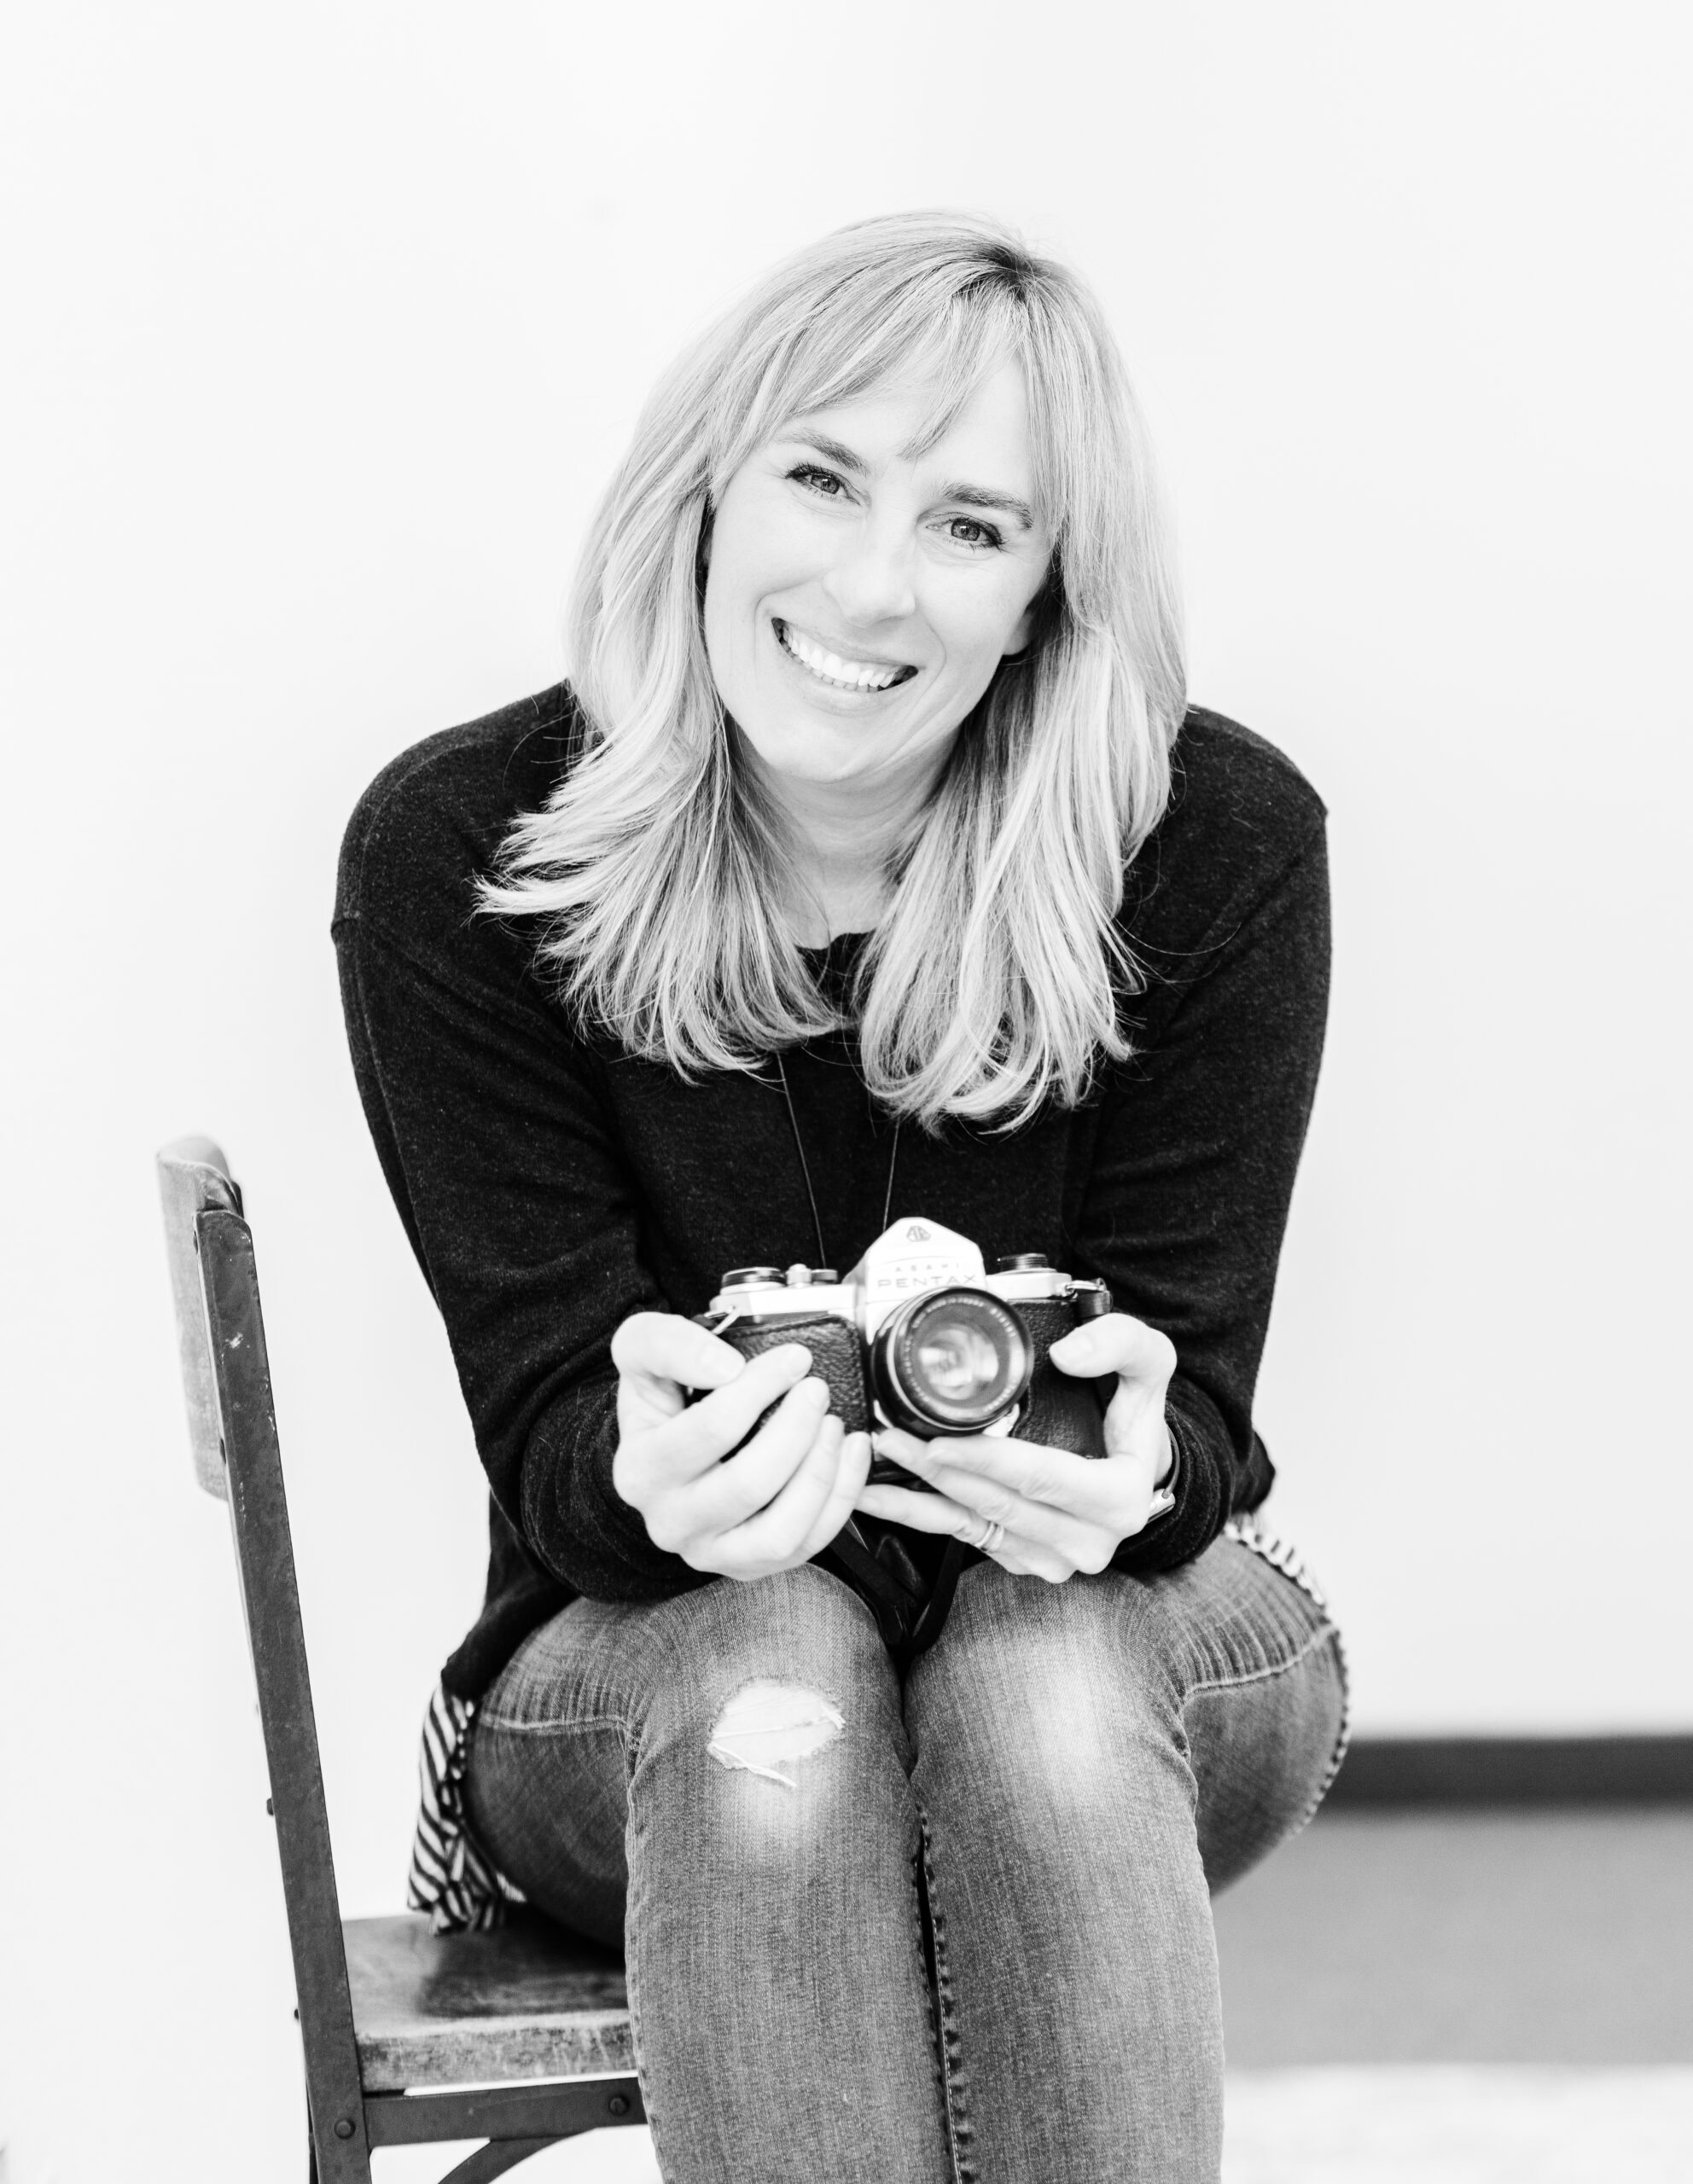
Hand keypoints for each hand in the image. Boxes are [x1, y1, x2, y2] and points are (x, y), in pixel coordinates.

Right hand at [610, 1311, 871, 1581]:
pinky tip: (851, 1453)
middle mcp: (670, 1522)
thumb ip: (668, 1346)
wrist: (662, 1451)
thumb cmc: (662, 1397)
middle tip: (817, 1389)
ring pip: (779, 1532)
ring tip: (835, 1425)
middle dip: (796, 1431)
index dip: (762, 1388)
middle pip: (748, 1485)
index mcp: (641, 1470)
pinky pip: (807, 1545)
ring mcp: (710, 1553)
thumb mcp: (641, 1351)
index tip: (796, 1358)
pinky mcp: (750, 1565)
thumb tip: (726, 1367)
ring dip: (820, 1473)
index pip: (710, 1430)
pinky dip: (840, 1499)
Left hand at [851, 1312, 1177, 1581]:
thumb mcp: (1149, 1366)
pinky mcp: (1023, 1560)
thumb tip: (1069, 1352)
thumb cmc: (1135, 1416)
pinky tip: (882, 1498)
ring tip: (876, 1460)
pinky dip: (921, 1517)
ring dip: (918, 1496)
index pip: (1044, 1479)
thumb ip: (1121, 1344)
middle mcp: (1088, 1541)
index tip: (940, 1441)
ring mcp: (1054, 1559)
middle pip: (999, 1505)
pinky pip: (965, 1540)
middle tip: (890, 1439)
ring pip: (975, 1525)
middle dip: (938, 1472)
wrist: (1135, 1468)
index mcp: (1119, 1499)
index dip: (989, 1461)